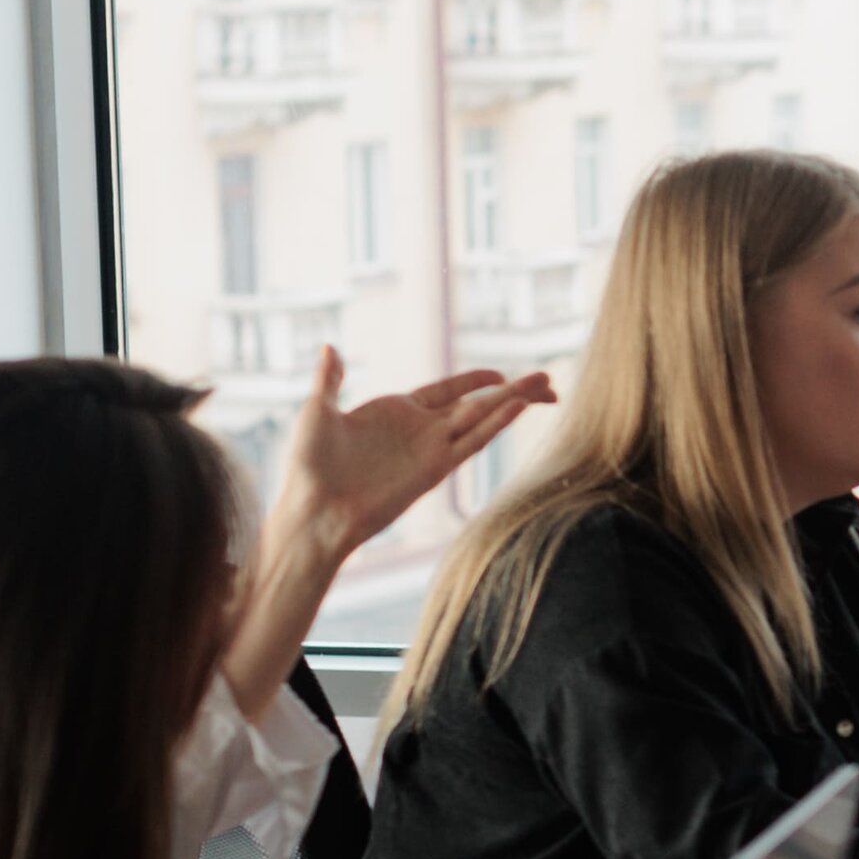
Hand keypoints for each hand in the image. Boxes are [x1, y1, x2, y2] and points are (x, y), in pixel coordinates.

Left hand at [223, 350, 554, 718]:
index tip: (500, 374)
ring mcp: (431, 449)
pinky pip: (472, 441)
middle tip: (548, 379)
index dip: (475, 381)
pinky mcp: (436, 468)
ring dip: (515, 402)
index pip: (447, 390)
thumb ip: (330, 380)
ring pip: (483, 418)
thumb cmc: (309, 465)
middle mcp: (422, 429)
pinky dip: (496, 422)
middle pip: (477, 403)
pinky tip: (516, 407)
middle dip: (513, 390)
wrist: (315, 509)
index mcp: (397, 411)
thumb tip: (329, 348)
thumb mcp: (317, 411)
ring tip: (549, 388)